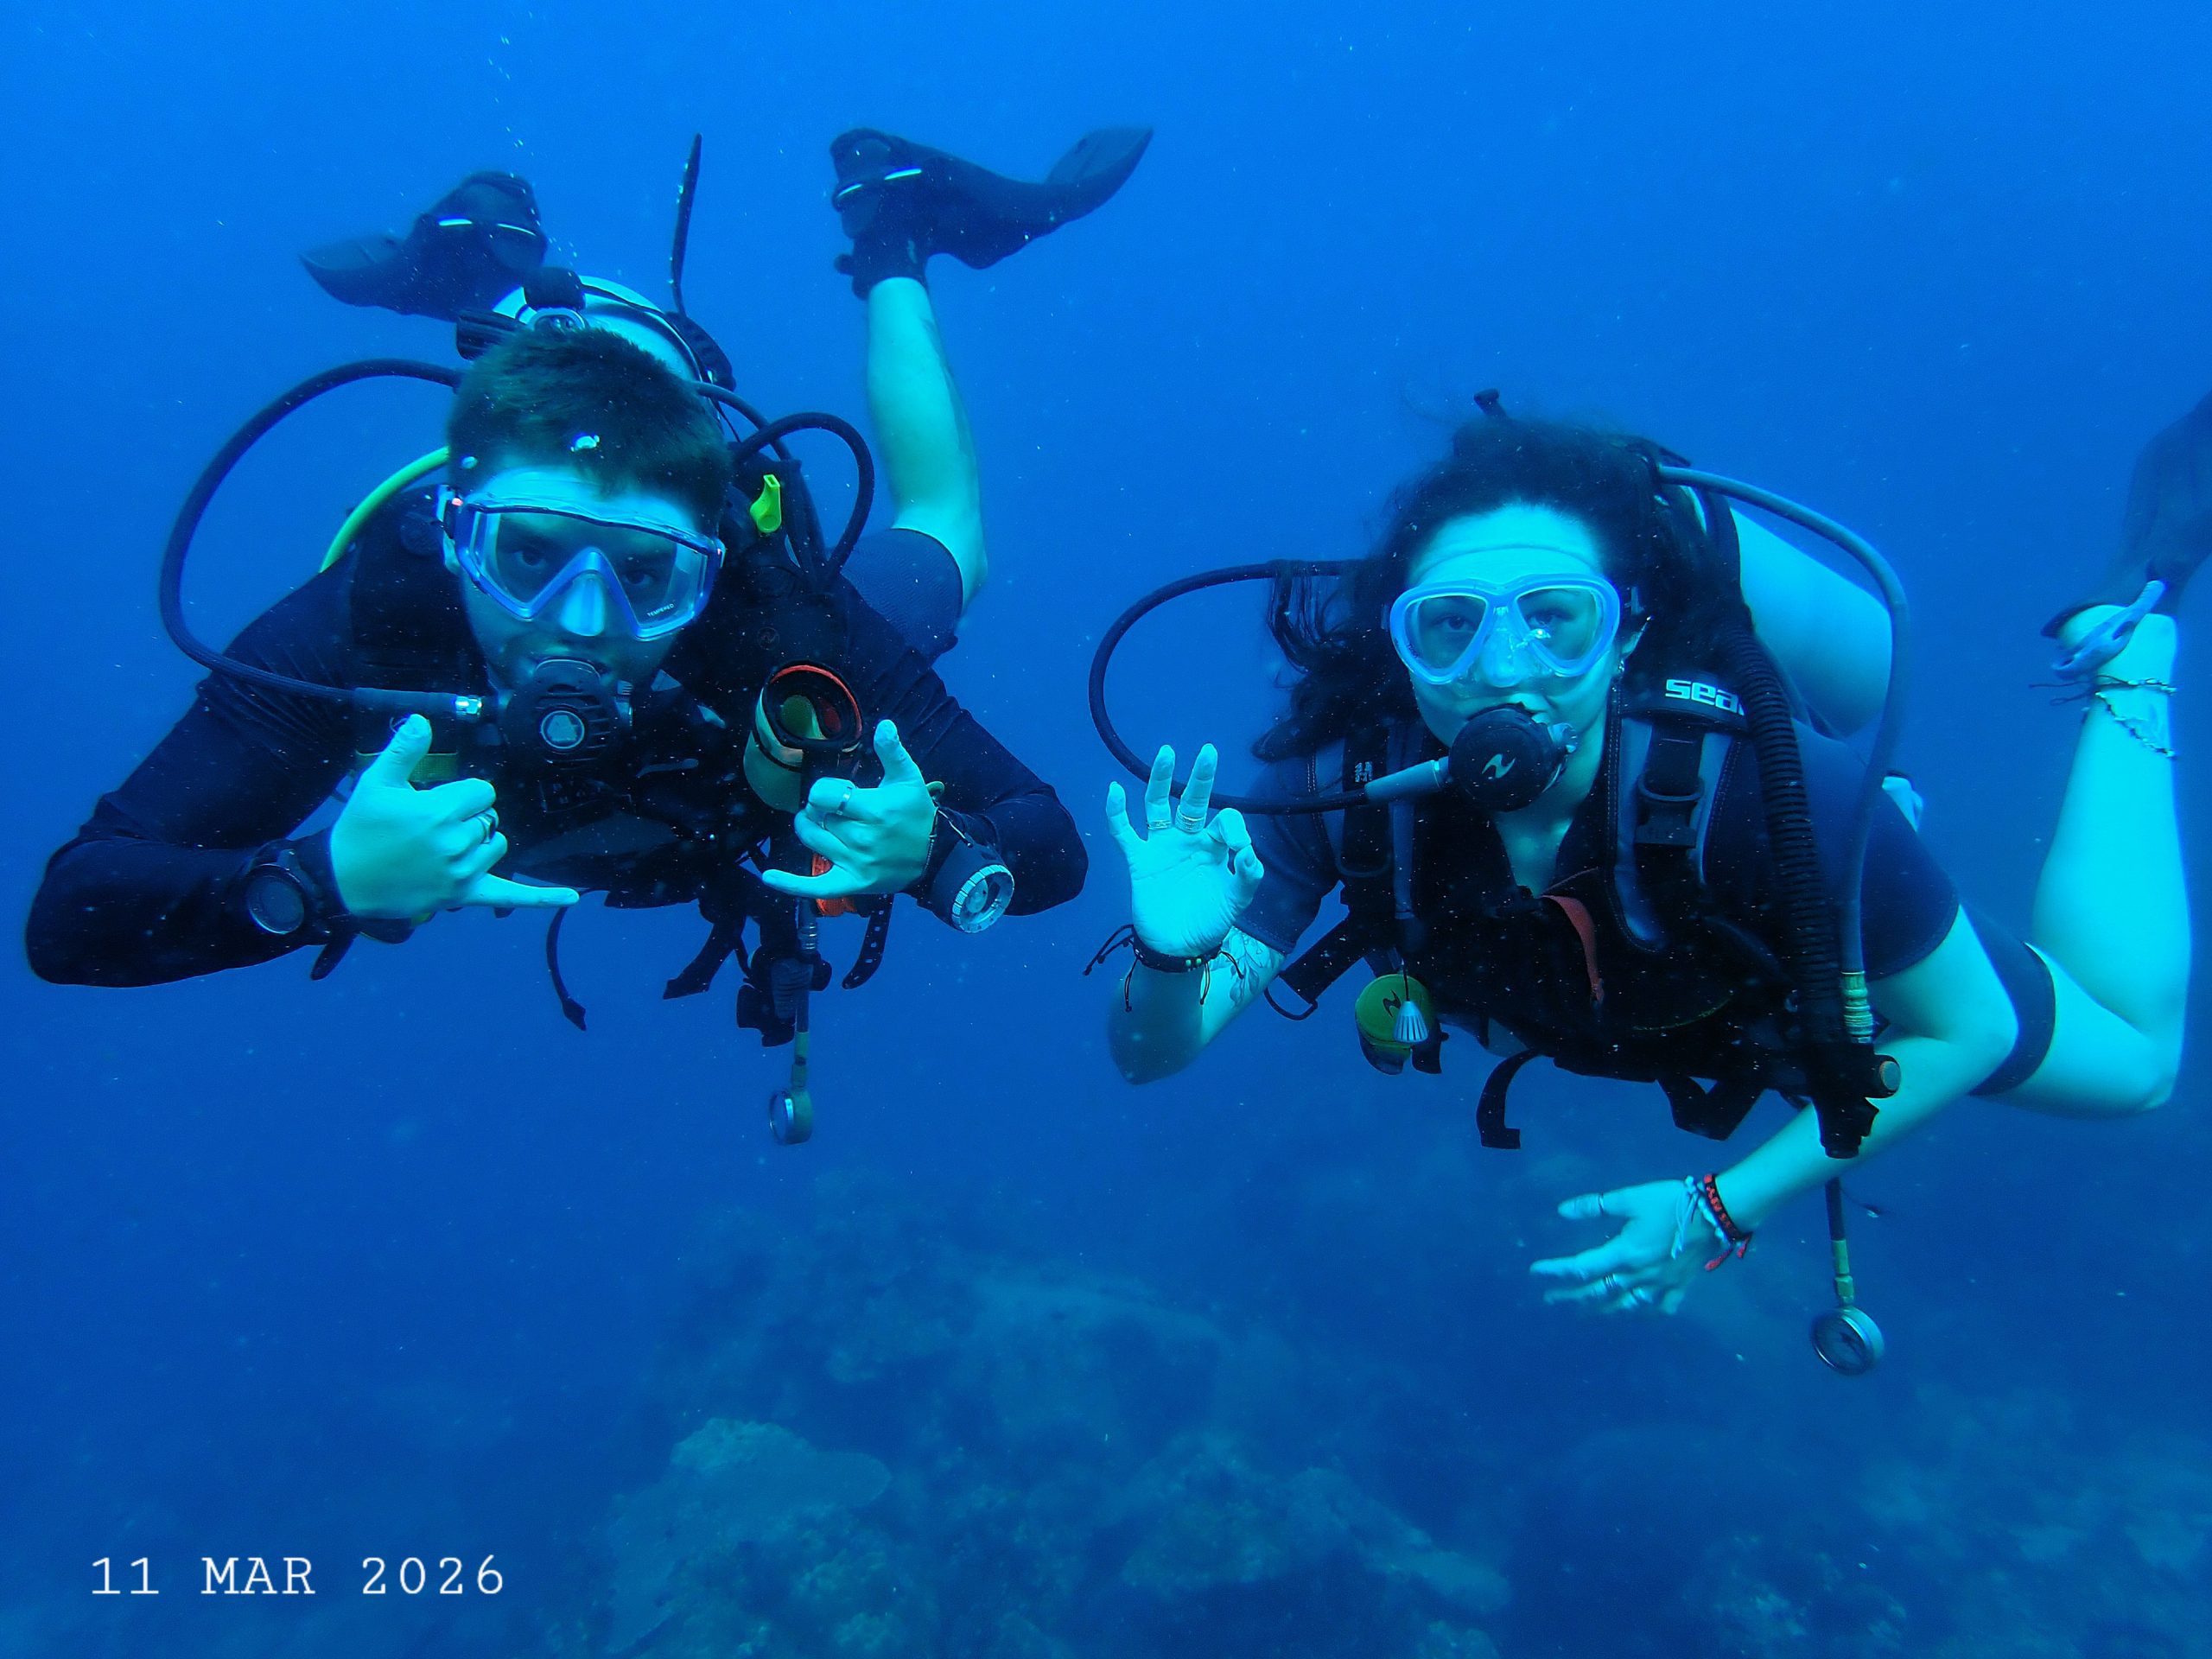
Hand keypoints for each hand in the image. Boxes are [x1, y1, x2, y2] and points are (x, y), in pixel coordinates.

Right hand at [330, 715, 578, 918]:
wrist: (344, 879)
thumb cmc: (360, 829)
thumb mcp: (376, 782)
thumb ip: (404, 749)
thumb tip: (423, 720)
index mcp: (440, 812)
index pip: (482, 792)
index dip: (462, 793)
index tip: (438, 799)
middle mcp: (456, 843)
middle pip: (489, 818)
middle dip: (467, 816)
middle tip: (431, 826)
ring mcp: (461, 872)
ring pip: (497, 845)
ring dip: (480, 841)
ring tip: (443, 845)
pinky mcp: (462, 896)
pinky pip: (511, 896)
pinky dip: (542, 898)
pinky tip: (572, 899)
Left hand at [761, 721, 936, 899]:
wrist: (935, 855)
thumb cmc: (916, 814)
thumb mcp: (909, 779)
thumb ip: (892, 751)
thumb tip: (884, 725)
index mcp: (873, 810)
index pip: (823, 795)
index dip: (824, 790)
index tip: (839, 792)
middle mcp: (862, 838)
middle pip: (816, 817)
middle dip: (819, 809)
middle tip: (834, 809)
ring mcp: (856, 863)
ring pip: (813, 840)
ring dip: (809, 829)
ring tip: (819, 823)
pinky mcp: (853, 883)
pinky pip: (816, 887)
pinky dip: (792, 884)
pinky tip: (770, 876)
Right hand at [1103, 743, 1263, 957]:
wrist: (1178, 947)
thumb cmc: (1210, 921)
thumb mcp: (1237, 901)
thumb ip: (1247, 876)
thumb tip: (1249, 852)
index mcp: (1215, 847)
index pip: (1224, 821)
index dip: (1233, 826)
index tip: (1239, 847)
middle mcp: (1189, 840)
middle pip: (1193, 801)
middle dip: (1201, 777)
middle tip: (1209, 751)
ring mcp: (1162, 847)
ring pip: (1158, 805)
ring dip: (1160, 780)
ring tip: (1167, 753)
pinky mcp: (1139, 860)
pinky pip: (1124, 832)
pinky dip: (1117, 812)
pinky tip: (1115, 790)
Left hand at [1528, 1179, 1712, 1314]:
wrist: (1717, 1214)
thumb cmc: (1672, 1202)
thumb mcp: (1630, 1198)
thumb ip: (1596, 1206)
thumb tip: (1563, 1211)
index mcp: (1624, 1253)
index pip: (1582, 1267)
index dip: (1557, 1270)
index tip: (1537, 1273)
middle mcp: (1638, 1277)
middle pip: (1598, 1292)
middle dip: (1571, 1298)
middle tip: (1550, 1300)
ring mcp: (1660, 1287)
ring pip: (1624, 1307)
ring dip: (1600, 1311)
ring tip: (1583, 1314)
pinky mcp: (1679, 1288)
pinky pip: (1658, 1310)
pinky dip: (1642, 1314)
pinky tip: (1635, 1314)